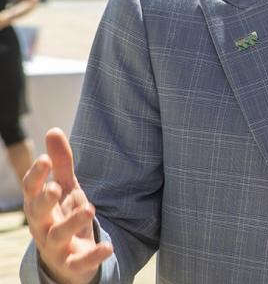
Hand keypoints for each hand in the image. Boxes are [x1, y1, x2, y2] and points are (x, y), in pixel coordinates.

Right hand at [22, 128, 112, 283]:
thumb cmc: (64, 216)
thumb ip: (61, 163)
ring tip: (90, 207)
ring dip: (72, 222)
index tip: (45, 159)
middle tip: (56, 187)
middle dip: (45, 200)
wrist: (68, 260)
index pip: (30, 191)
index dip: (36, 176)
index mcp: (40, 206)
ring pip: (57, 236)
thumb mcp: (65, 188)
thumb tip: (53, 130)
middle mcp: (43, 227)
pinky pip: (80, 262)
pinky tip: (108, 247)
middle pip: (37, 214)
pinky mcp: (73, 264)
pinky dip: (93, 255)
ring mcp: (56, 247)